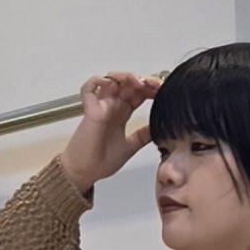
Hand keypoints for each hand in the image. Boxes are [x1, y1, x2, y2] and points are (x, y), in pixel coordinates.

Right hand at [61, 70, 164, 189]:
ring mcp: (100, 106)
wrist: (86, 172)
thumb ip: (143, 136)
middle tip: (156, 84)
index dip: (150, 89)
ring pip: (111, 79)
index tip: (163, 91)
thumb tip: (159, 129)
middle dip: (143, 80)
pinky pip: (89, 88)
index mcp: (122, 113)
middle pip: (128, 83)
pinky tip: (111, 83)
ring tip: (138, 82)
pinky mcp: (89, 110)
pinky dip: (97, 81)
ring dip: (126, 76)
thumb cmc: (101, 161)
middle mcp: (112, 106)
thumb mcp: (131, 146)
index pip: (138, 93)